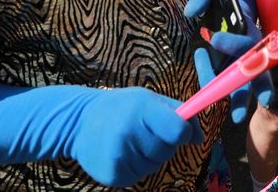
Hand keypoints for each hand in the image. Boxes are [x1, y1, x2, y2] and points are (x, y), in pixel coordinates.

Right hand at [72, 87, 202, 187]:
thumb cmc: (121, 108)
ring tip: (129, 142)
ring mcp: (119, 156)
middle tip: (143, 132)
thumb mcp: (147, 99)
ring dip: (147, 157)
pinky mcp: (113, 175)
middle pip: (168, 150)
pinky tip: (120, 154)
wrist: (78, 122)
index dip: (183, 132)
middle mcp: (129, 132)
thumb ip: (178, 112)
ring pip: (154, 166)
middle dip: (163, 143)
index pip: (178, 130)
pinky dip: (134, 168)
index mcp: (142, 109)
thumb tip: (199, 137)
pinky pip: (139, 177)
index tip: (178, 131)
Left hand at [184, 0, 270, 122]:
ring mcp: (243, 63)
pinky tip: (221, 105)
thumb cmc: (223, 3)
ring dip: (242, 100)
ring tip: (237, 118)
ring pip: (247, 84)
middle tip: (253, 103)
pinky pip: (230, 84)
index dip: (231, 42)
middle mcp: (250, 50)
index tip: (214, 39)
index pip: (243, 40)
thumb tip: (190, 13)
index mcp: (247, 30)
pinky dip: (230, 95)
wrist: (233, 8)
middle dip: (253, 86)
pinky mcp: (233, 70)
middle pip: (255, 70)